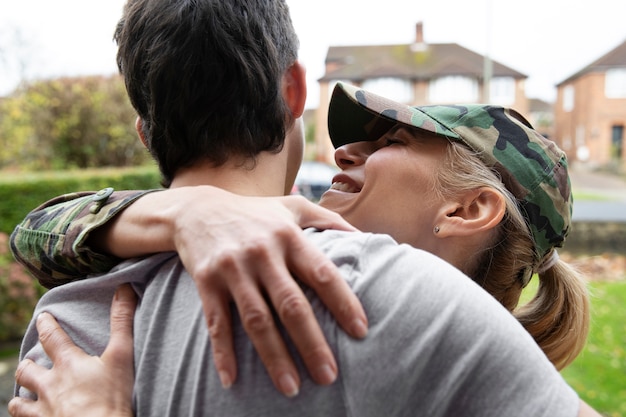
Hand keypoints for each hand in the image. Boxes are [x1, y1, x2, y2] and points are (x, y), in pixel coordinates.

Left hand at [9, 284, 136, 416]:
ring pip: (19, 401)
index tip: (42, 317)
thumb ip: (122, 321)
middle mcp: (50, 385)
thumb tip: (124, 288)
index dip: (46, 324)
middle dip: (29, 364)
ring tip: (26, 393)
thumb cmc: (113, 397)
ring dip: (22, 395)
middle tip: (32, 362)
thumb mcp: (123, 355)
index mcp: (68, 364)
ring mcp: (44, 410)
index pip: (51, 336)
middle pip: (28, 370)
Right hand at [174, 191, 368, 396]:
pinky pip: (216, 322)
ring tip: (291, 388)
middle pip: (291, 304)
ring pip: (256, 319)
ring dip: (274, 357)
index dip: (343, 302)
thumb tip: (365, 236)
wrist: (197, 209)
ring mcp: (233, 268)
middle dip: (312, 343)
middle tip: (328, 376)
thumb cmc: (255, 213)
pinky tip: (232, 380)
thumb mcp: (293, 207)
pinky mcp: (206, 281)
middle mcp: (262, 253)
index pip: (322, 273)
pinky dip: (223, 352)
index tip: (361, 331)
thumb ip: (329, 219)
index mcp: (289, 237)